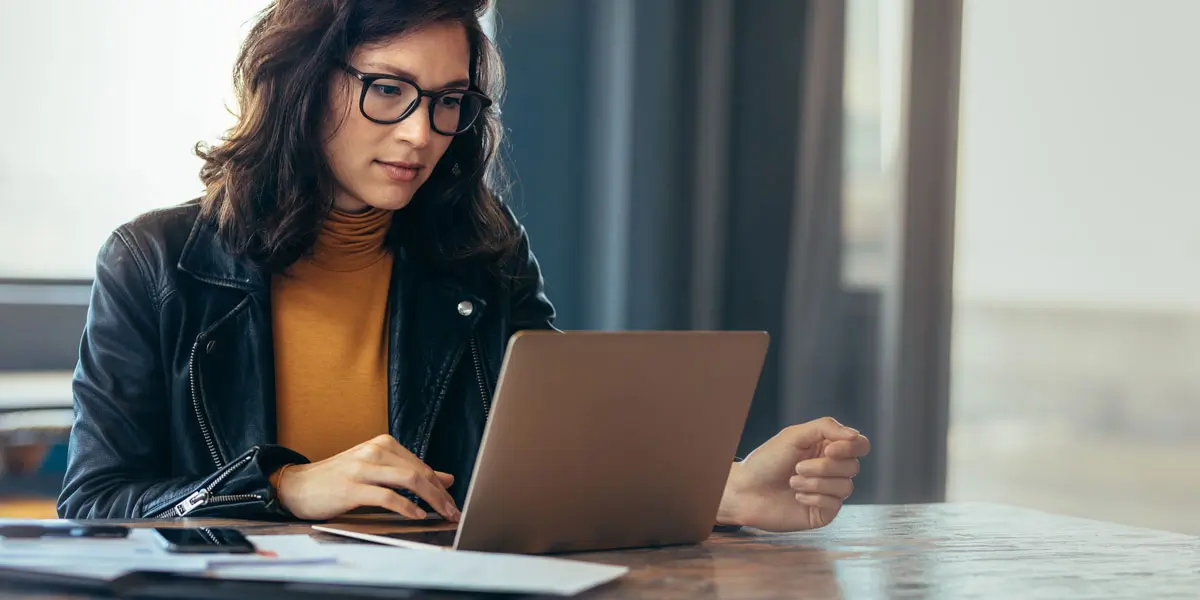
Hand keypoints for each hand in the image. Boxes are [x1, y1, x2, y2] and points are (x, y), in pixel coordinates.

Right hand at [275, 434, 459, 521]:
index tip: (453, 503)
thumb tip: (446, 478)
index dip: (440, 486)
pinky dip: (406, 507)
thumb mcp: (376, 470)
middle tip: (454, 512)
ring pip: (409, 480)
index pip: (421, 465)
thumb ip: (409, 472)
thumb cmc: (338, 479)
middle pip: (419, 472)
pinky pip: (387, 496)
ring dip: (431, 500)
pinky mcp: (352, 487)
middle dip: (441, 495)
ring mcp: (363, 467)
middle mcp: (375, 451)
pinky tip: (417, 515)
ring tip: (442, 514)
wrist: (298, 485)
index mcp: (383, 444)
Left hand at [717, 417, 869, 531]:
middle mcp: (832, 470)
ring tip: (792, 481)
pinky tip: (796, 496)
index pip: (859, 445)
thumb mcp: (794, 435)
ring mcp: (829, 492)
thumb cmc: (766, 461)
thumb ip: (826, 428)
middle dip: (824, 467)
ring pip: (845, 486)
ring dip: (815, 483)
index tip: (829, 450)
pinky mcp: (823, 512)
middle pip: (853, 466)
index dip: (851, 447)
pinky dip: (814, 497)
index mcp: (827, 448)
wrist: (745, 490)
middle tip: (797, 467)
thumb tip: (855, 435)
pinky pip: (834, 504)